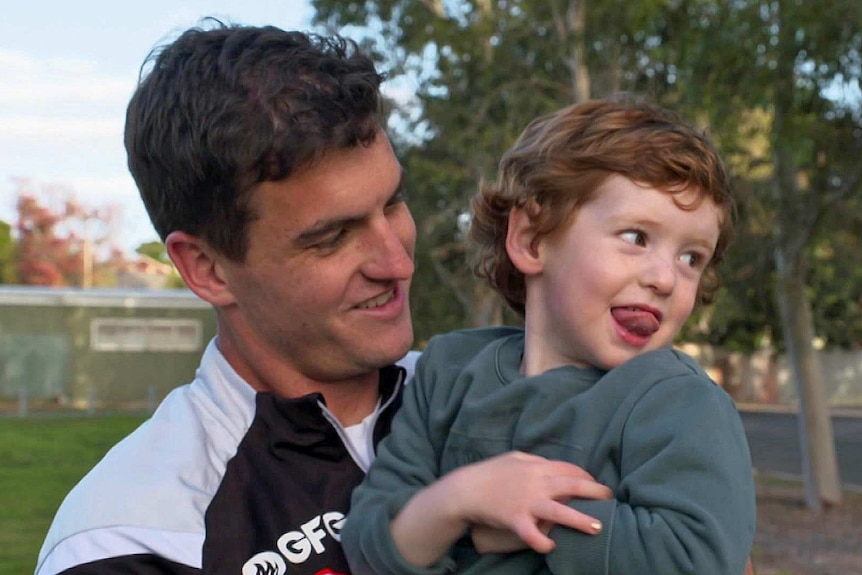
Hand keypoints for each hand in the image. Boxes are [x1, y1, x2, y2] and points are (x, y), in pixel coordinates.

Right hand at [451, 451, 611, 553]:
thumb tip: (551, 464)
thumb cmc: (489, 473)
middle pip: (572, 484)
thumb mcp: (513, 458)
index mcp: (536, 466)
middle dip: (594, 491)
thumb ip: (534, 460)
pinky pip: (533, 534)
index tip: (595, 484)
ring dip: (581, 519)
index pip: (569, 468)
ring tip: (598, 527)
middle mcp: (535, 482)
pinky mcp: (515, 519)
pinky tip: (552, 546)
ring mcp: (526, 502)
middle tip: (609, 499)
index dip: (586, 475)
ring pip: (560, 511)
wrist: (465, 489)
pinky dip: (543, 542)